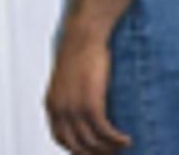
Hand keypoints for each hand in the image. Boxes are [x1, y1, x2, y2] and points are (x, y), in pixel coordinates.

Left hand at [46, 26, 130, 154]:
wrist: (82, 36)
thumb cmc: (79, 55)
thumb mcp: (67, 81)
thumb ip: (69, 99)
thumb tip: (82, 115)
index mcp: (51, 104)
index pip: (61, 139)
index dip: (77, 149)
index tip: (92, 151)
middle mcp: (59, 110)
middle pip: (77, 146)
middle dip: (95, 153)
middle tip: (111, 153)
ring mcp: (73, 108)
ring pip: (93, 142)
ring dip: (110, 148)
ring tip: (122, 146)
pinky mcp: (90, 103)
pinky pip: (105, 132)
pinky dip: (117, 140)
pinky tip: (126, 139)